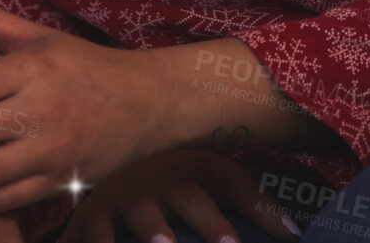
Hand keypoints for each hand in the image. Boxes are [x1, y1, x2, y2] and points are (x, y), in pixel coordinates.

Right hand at [60, 151, 300, 242]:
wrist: (127, 137)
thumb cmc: (184, 172)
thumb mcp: (221, 177)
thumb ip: (257, 203)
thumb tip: (297, 235)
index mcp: (180, 179)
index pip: (200, 202)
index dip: (215, 226)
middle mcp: (141, 190)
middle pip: (148, 215)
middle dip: (155, 233)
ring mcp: (107, 204)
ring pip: (102, 227)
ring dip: (105, 240)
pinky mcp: (82, 220)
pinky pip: (72, 238)